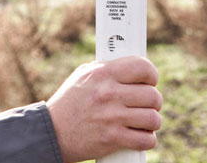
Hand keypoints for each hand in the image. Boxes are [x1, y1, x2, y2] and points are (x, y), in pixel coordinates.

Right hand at [46, 56, 162, 162]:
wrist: (52, 132)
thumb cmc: (69, 102)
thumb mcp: (83, 76)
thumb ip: (107, 69)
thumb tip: (131, 66)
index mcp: (103, 74)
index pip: (142, 67)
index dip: (151, 75)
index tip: (150, 81)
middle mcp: (109, 94)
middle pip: (152, 95)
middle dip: (154, 101)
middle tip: (148, 104)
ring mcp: (112, 117)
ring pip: (152, 118)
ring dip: (152, 121)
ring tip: (145, 121)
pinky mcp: (112, 139)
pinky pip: (145, 140)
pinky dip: (147, 140)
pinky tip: (141, 136)